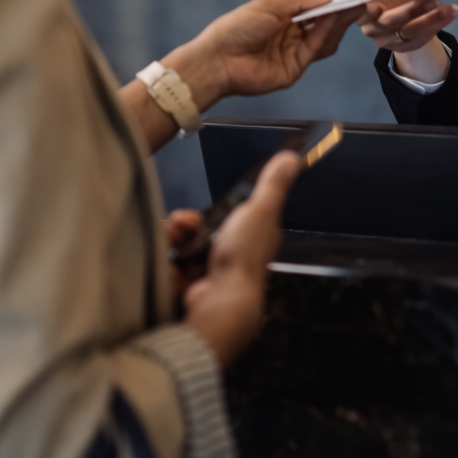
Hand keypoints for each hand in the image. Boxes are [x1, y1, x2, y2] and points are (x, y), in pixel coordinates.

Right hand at [183, 152, 299, 365]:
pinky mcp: (185, 286)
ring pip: (180, 245)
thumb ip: (272, 185)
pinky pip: (168, 263)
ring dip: (172, 238)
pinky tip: (167, 258)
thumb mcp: (261, 211)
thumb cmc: (244, 256)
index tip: (205, 206)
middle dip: (185, 223)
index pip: (229, 218)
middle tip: (181, 224)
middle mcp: (230, 257)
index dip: (213, 210)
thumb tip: (292, 157)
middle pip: (198, 230)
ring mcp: (207, 273)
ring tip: (172, 241)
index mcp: (252, 240)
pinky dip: (165, 258)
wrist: (220, 300)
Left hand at [184, 0, 361, 100]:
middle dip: (342, 13)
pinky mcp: (295, 68)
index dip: (332, 3)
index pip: (314, 9)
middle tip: (361, 3)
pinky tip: (333, 19)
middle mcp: (291, 34)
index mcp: (282, 17)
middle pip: (323, 24)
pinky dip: (326, 34)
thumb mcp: (269, 4)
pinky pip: (315, 50)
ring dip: (338, 23)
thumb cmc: (237, 27)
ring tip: (352, 9)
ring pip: (324, 38)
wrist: (219, 59)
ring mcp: (294, 52)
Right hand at [354, 0, 457, 56]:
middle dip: (411, 11)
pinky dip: (437, 25)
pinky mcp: (406, 46)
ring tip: (451, 8)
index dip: (368, 10)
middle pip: (390, 20)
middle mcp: (371, 27)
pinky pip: (422, 37)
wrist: (409, 11)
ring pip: (410, 30)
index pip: (361, 10)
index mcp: (362, 8)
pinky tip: (451, 14)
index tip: (377, 6)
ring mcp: (389, 39)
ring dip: (432, 20)